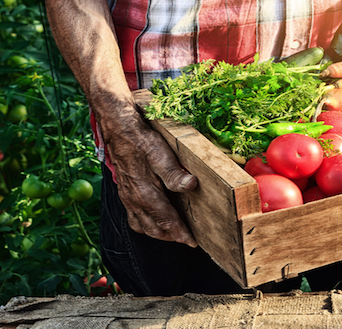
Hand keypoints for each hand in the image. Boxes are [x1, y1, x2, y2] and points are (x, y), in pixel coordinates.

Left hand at [37, 0, 198, 246]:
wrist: (73, 11)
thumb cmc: (103, 48)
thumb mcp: (128, 85)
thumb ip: (144, 109)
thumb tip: (169, 125)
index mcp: (117, 135)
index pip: (132, 185)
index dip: (150, 214)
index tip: (174, 235)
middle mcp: (112, 135)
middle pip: (135, 190)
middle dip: (160, 222)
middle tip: (185, 243)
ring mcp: (111, 120)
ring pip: (137, 174)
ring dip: (162, 206)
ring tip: (184, 227)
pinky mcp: (112, 99)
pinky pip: (139, 138)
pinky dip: (162, 164)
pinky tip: (181, 181)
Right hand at [105, 109, 198, 246]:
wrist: (119, 129)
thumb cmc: (142, 141)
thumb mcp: (161, 154)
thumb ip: (174, 173)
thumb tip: (190, 186)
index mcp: (145, 194)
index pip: (166, 221)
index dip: (180, 234)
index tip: (192, 242)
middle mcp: (135, 200)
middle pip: (154, 229)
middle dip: (170, 237)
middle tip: (186, 240)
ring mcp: (128, 198)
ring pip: (142, 225)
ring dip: (157, 233)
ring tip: (172, 233)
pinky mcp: (125, 193)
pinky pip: (134, 217)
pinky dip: (145, 224)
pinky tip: (153, 219)